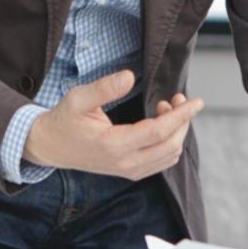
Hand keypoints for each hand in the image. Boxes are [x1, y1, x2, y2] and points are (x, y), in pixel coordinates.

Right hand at [24, 70, 202, 180]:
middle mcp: (125, 163)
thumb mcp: (78, 98)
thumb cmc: (64, 120)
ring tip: (166, 107)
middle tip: (177, 98)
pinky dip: (169, 142)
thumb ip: (104, 88)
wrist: (50, 146)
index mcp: (114, 146)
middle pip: (171, 145)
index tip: (197, 101)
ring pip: (169, 155)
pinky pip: (161, 161)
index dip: (181, 116)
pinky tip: (160, 123)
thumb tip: (129, 76)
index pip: (159, 132)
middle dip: (182, 121)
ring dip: (176, 131)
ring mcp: (129, 171)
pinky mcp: (130, 172)